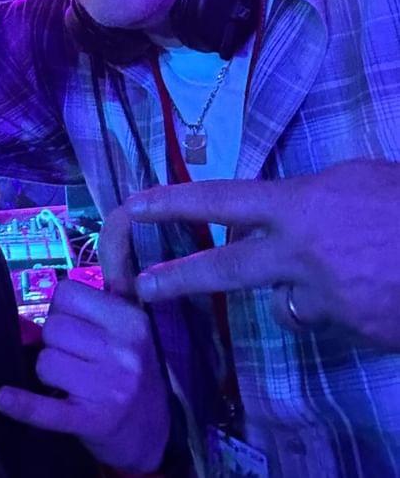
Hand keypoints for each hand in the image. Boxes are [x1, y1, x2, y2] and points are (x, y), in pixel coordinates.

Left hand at [0, 209, 169, 471]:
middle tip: (77, 356)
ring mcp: (110, 389)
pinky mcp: (92, 422)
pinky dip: (23, 405)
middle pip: (52, 328)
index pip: (66, 294)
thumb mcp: (131, 312)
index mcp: (130, 319)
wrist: (151, 434)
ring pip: (44, 362)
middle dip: (56, 341)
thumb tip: (121, 209)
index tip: (79, 324)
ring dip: (49, 372)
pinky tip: (4, 398)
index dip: (64, 308)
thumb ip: (119, 262)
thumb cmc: (133, 361)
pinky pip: (47, 408)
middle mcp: (124, 351)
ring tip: (72, 380)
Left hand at [125, 160, 399, 348]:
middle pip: (226, 269)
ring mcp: (326, 299)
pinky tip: (379, 287)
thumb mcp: (353, 180)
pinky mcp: (353, 332)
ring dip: (306, 289)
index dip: (173, 203)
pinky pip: (333, 319)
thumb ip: (307, 201)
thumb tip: (284, 217)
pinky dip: (347, 307)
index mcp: (298, 205)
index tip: (135, 206)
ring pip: (291, 301)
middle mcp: (300, 255)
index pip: (219, 199)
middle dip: (179, 279)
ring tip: (354, 265)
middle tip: (142, 288)